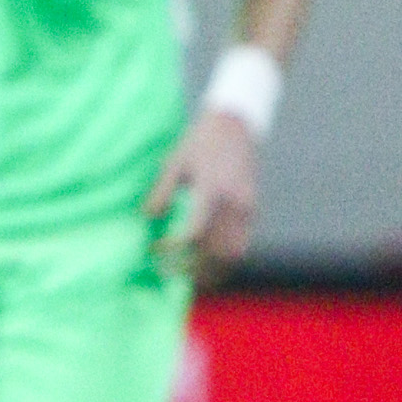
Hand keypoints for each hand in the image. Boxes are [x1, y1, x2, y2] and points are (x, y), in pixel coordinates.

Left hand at [145, 108, 260, 281]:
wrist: (236, 124)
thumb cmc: (200, 142)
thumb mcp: (174, 163)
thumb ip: (162, 192)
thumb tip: (148, 219)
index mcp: (212, 189)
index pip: (195, 232)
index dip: (176, 249)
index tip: (158, 251)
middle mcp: (234, 202)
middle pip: (217, 250)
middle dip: (194, 268)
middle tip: (172, 274)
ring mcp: (247, 208)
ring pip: (234, 253)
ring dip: (213, 269)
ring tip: (191, 276)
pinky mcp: (253, 210)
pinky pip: (242, 243)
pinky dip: (226, 258)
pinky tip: (209, 263)